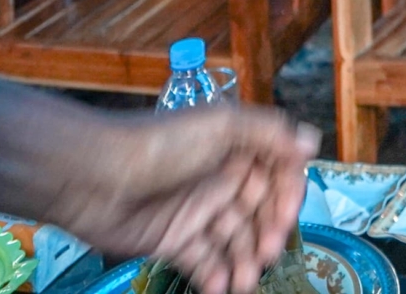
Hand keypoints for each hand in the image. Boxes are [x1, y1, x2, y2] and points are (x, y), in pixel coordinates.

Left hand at [37, 103, 320, 293]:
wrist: (94, 177)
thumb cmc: (160, 146)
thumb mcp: (220, 127)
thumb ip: (268, 134)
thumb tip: (311, 142)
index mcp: (235, 147)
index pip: (277, 173)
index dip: (286, 195)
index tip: (287, 216)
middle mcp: (221, 178)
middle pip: (259, 211)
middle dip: (266, 234)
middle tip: (265, 254)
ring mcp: (198, 211)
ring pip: (235, 240)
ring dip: (244, 261)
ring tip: (244, 281)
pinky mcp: (174, 239)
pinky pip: (204, 261)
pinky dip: (214, 276)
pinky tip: (218, 288)